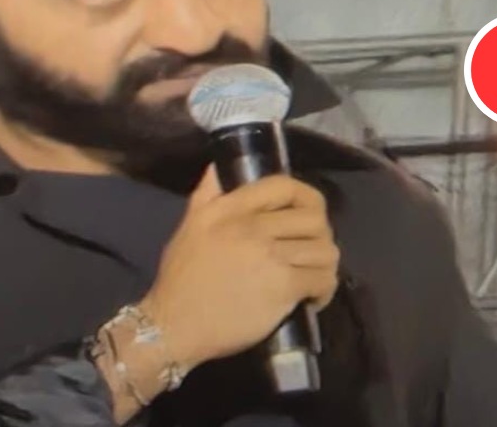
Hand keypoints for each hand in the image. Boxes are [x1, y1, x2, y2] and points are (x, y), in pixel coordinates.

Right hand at [139, 167, 340, 369]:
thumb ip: (206, 196)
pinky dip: (325, 289)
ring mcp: (271, 257)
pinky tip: (313, 298)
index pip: (284, 186)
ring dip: (325, 265)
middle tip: (311, 253)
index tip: (308, 216)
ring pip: (324, 249)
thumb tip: (218, 168)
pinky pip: (323, 279)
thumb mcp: (189, 229)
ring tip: (314, 276)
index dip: (306, 198)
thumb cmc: (180, 281)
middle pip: (314, 219)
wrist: (172, 328)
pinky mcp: (283, 287)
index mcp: (231, 210)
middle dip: (320, 236)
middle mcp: (253, 228)